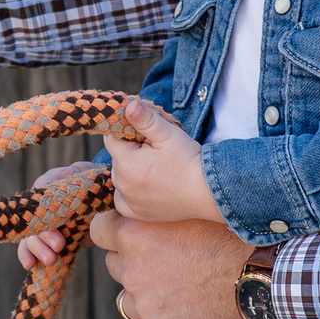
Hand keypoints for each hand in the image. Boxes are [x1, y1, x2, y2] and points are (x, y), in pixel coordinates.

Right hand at [15, 165, 86, 269]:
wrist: (104, 208)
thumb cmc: (96, 188)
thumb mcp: (93, 179)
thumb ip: (81, 175)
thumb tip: (67, 172)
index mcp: (54, 182)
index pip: (42, 187)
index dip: (45, 204)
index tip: (55, 218)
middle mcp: (43, 202)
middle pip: (35, 217)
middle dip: (44, 234)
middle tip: (59, 245)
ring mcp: (42, 222)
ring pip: (30, 235)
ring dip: (38, 248)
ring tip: (51, 260)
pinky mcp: (46, 240)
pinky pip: (29, 247)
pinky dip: (27, 256)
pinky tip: (30, 265)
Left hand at [89, 211, 255, 318]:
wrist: (270, 277)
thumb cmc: (237, 235)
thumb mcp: (191, 209)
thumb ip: (159, 211)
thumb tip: (147, 202)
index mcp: (134, 233)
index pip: (99, 230)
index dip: (118, 233)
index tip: (137, 236)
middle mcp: (132, 269)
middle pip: (116, 267)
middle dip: (136, 266)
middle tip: (172, 264)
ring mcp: (146, 306)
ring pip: (129, 303)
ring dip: (147, 300)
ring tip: (184, 293)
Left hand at [103, 97, 219, 223]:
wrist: (207, 193)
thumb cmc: (188, 160)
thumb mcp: (167, 134)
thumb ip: (145, 118)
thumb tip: (128, 105)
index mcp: (126, 163)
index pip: (112, 139)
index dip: (128, 133)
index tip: (147, 137)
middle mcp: (122, 185)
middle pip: (117, 158)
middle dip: (130, 152)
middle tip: (156, 153)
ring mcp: (128, 201)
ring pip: (120, 176)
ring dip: (131, 170)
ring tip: (157, 169)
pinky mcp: (136, 213)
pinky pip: (123, 198)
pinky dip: (131, 191)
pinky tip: (148, 186)